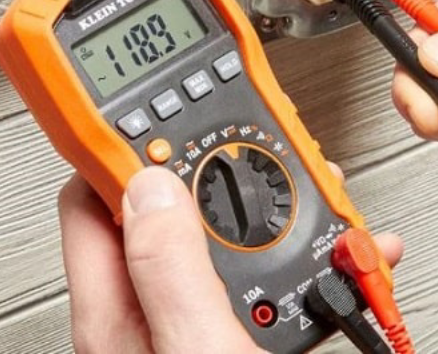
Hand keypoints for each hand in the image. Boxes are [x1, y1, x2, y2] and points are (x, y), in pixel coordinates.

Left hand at [58, 166, 402, 353]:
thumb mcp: (199, 352)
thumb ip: (169, 268)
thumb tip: (148, 186)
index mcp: (120, 313)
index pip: (93, 199)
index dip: (120, 145)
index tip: (158, 109)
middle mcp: (154, 310)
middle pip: (174, 203)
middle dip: (220, 165)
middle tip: (257, 141)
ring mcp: (202, 317)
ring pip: (231, 229)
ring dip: (278, 200)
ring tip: (318, 185)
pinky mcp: (244, 326)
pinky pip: (271, 265)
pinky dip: (310, 243)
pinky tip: (345, 239)